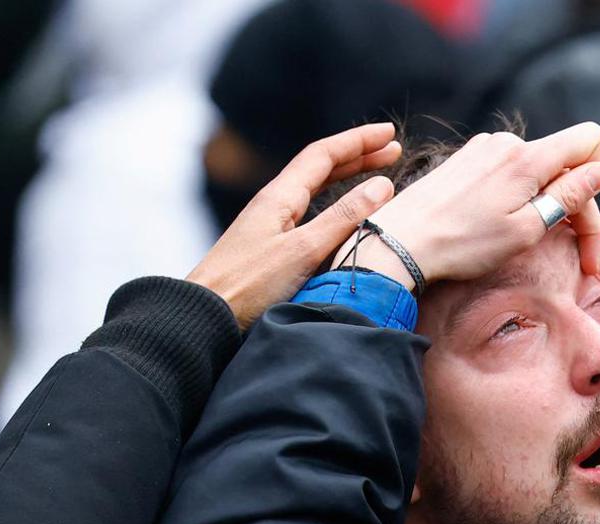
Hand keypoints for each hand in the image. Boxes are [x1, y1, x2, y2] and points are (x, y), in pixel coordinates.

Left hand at [186, 123, 402, 328]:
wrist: (207, 313)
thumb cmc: (250, 284)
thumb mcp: (304, 250)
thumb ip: (343, 218)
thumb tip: (381, 186)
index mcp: (280, 196)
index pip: (324, 155)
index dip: (359, 142)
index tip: (389, 134)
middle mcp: (274, 203)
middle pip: (320, 167)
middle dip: (357, 155)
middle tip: (392, 150)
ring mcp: (271, 223)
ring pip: (314, 187)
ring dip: (347, 176)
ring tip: (375, 174)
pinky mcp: (271, 245)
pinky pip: (309, 210)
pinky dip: (334, 202)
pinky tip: (343, 213)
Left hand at [334, 122, 599, 286]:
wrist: (400, 241)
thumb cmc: (463, 244)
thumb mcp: (526, 229)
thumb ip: (568, 196)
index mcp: (528, 158)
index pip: (589, 140)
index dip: (597, 179)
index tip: (583, 221)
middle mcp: (508, 142)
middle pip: (564, 161)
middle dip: (574, 203)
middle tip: (575, 253)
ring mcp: (484, 148)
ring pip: (536, 168)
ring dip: (543, 200)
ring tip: (523, 237)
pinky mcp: (467, 159)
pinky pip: (509, 170)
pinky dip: (517, 195)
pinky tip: (497, 223)